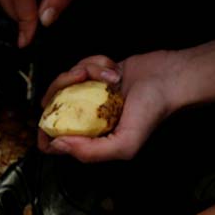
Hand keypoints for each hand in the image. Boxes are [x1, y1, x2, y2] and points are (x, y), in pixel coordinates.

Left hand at [37, 51, 178, 161]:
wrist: (171, 77)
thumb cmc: (152, 112)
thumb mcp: (124, 144)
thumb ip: (90, 152)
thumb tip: (56, 144)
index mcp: (89, 138)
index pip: (52, 143)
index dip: (44, 133)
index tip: (49, 117)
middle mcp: (85, 118)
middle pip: (51, 105)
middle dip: (62, 86)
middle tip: (82, 78)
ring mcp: (88, 95)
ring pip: (65, 81)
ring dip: (85, 70)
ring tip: (110, 74)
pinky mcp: (94, 74)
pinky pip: (80, 65)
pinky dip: (95, 62)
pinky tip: (114, 68)